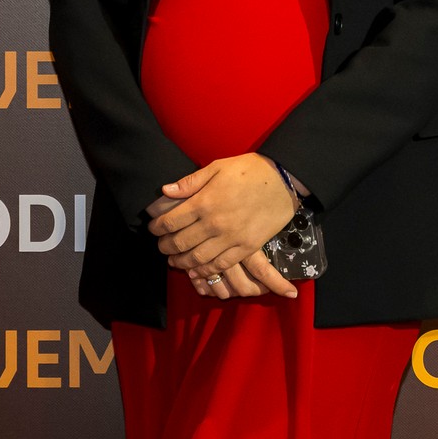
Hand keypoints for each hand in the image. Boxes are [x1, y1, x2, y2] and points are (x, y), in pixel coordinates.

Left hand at [146, 154, 299, 300]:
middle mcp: (214, 223)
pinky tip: (197, 270)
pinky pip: (221, 265)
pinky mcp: (246, 247)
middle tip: (161, 246)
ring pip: (198, 258)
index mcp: (204, 202)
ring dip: (182, 262)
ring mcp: (231, 238)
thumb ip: (190, 182)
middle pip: (181, 243)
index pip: (171, 221)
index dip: (157, 227)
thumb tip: (165, 191)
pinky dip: (206, 270)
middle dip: (166, 247)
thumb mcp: (217, 168)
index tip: (153, 228)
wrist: (283, 180)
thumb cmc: (249, 170)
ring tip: (175, 260)